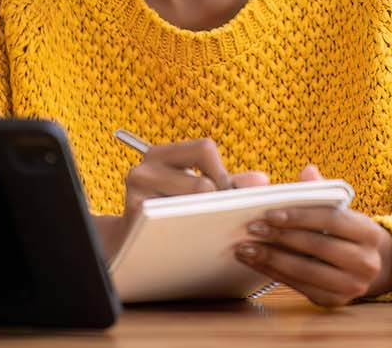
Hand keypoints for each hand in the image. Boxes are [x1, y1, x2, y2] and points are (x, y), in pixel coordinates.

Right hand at [98, 138, 270, 259]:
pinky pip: (174, 224)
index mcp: (161, 154)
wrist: (128, 243)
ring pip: (190, 204)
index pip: (204, 148)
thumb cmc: (170, 211)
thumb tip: (263, 181)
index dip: (223, 172)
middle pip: (201, 182)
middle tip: (221, 218)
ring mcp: (136, 194)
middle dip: (218, 202)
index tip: (228, 195)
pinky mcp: (134, 219)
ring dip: (206, 219)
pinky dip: (190, 231)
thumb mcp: (195, 190)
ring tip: (207, 227)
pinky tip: (192, 238)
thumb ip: (230, 183)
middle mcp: (145, 168)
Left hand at [236, 165, 391, 305]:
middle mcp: (365, 262)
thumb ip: (324, 192)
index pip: (331, 220)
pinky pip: (299, 286)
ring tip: (246, 248)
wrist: (374, 267)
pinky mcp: (333, 301)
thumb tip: (307, 171)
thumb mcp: (344, 212)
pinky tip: (256, 263)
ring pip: (305, 270)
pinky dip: (274, 273)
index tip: (269, 213)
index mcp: (368, 233)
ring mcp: (351, 285)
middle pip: (316, 246)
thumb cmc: (350, 233)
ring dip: (271, 258)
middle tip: (251, 229)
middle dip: (280, 236)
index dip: (299, 216)